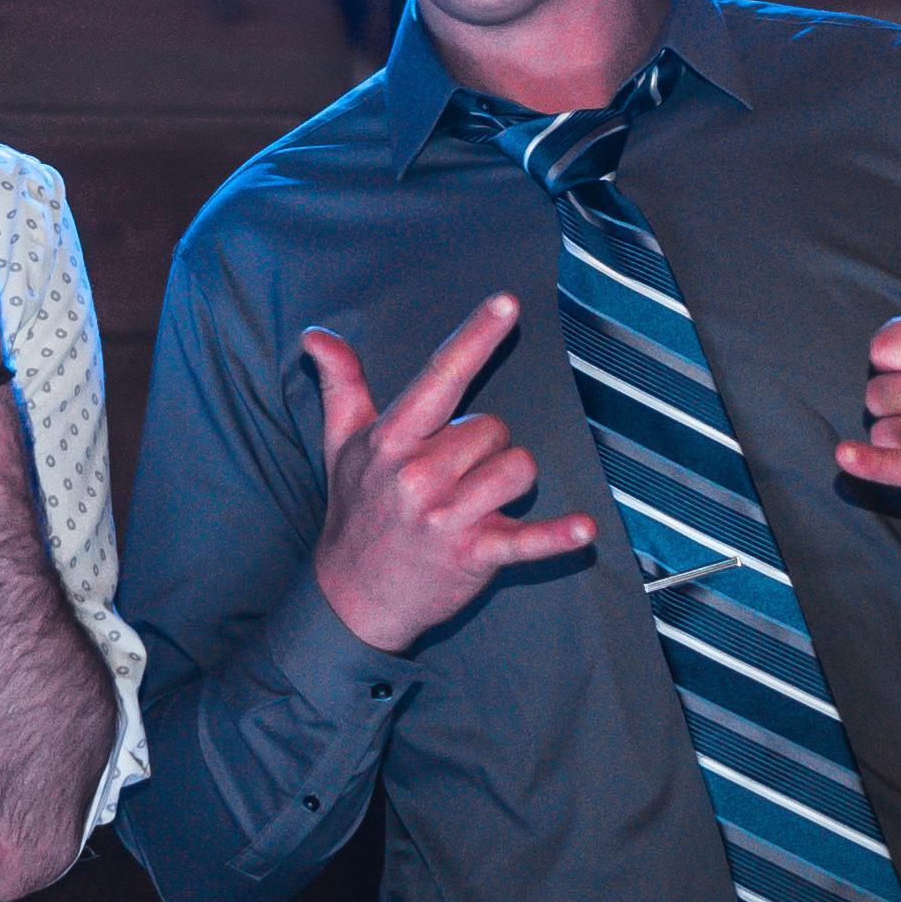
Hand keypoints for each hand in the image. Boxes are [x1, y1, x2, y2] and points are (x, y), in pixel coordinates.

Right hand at [302, 291, 596, 651]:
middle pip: (494, 428)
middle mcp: (419, 474)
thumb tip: (316, 335)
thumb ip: (342, 384)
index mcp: (392, 439)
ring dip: (509, 481)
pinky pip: (526, 539)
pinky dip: (557, 537)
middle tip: (453, 474)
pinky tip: (584, 529)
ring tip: (477, 501)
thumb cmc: (356, 510)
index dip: (476, 337)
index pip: (441, 376)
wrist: (352, 597)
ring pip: (517, 468)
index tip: (507, 303)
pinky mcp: (473, 555)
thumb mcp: (340, 444)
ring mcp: (447, 516)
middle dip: (484, 447)